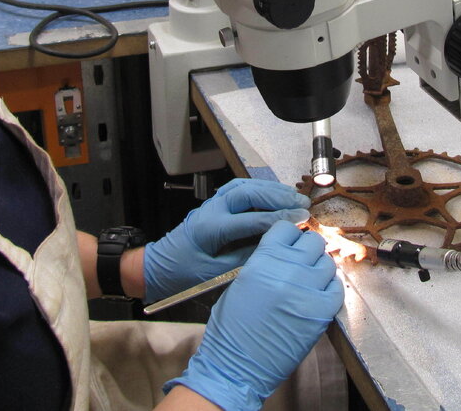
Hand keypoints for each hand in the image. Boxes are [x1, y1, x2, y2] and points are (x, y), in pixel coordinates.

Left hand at [143, 178, 310, 301]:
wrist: (158, 265)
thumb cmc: (184, 274)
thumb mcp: (215, 273)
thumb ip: (245, 258)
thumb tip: (275, 245)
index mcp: (211, 229)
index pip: (252, 219)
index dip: (280, 218)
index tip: (302, 219)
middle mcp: (212, 209)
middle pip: (249, 193)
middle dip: (278, 197)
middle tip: (302, 203)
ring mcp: (213, 203)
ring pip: (245, 186)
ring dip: (271, 189)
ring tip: (294, 196)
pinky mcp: (215, 203)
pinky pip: (240, 188)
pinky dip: (260, 189)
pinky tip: (275, 193)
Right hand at [165, 221, 343, 409]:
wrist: (237, 367)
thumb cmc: (232, 329)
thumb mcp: (241, 282)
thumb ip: (265, 261)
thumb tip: (285, 250)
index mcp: (263, 260)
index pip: (287, 228)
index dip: (290, 235)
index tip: (291, 244)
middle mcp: (287, 270)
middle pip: (313, 241)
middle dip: (308, 250)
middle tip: (303, 262)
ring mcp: (307, 291)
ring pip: (327, 263)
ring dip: (320, 269)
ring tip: (309, 282)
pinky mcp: (321, 313)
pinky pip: (337, 288)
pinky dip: (330, 289)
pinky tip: (319, 295)